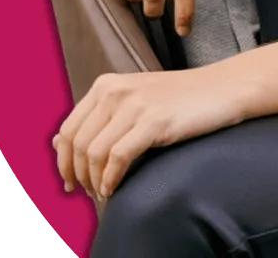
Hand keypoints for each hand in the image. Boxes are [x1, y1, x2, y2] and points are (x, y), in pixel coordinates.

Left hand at [53, 67, 247, 199]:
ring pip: (95, 153)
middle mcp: (116, 91)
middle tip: (88, 193)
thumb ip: (96, 118)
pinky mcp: (154, 121)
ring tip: (104, 192)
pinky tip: (115, 188)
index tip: (70, 183)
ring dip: (94, 181)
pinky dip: (111, 180)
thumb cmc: (179, 98)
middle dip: (77, 175)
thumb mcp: (133, 101)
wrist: (222, 88)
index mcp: (107, 84)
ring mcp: (135, 104)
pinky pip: (118, 158)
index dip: (64, 162)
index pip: (68, 129)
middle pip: (78, 144)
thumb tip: (55, 143)